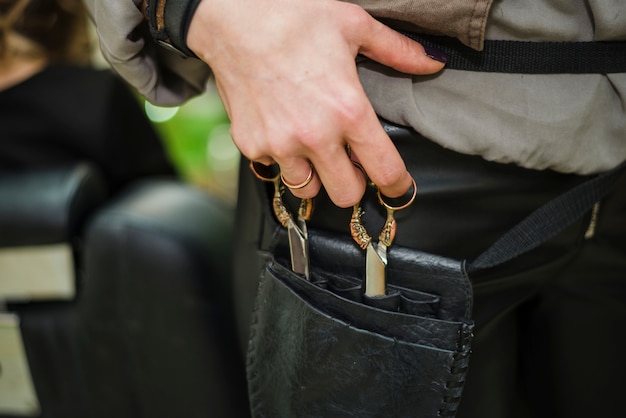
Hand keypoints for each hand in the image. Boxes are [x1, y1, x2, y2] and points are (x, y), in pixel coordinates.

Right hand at [187, 0, 444, 206]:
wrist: (232, 17)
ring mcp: (280, 145)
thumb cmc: (293, 17)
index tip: (397, 186)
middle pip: (346, 195)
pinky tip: (282, 128)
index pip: (384, 170)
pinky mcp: (252, 145)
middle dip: (354, 184)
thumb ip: (398, 50)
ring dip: (316, 174)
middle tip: (350, 164)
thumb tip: (434, 62)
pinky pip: (274, 168)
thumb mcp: (354, 25)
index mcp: (348, 110)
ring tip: (313, 146)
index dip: (397, 185)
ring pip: (308, 189)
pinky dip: (282, 157)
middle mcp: (315, 136)